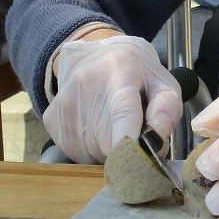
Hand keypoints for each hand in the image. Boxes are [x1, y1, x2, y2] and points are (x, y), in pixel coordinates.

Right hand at [41, 34, 182, 162]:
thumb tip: (158, 140)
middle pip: (109, 143)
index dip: (127, 142)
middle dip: (126, 150)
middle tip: (133, 132)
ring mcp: (65, 103)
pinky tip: (96, 128)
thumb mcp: (162, 83)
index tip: (133, 162)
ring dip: (107, 151)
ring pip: (92, 153)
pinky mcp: (51, 119)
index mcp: (120, 73)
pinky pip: (76, 154)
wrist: (98, 56)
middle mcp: (86, 85)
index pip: (123, 113)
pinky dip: (90, 150)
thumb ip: (167, 109)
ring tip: (113, 125)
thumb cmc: (137, 75)